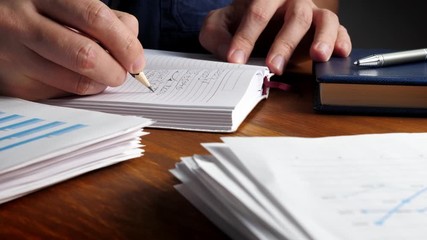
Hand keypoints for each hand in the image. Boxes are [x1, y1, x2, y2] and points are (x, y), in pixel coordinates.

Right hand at [0, 0, 143, 99]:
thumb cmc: (37, 12)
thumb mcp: (67, 2)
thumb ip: (104, 19)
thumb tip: (133, 48)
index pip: (95, 18)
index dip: (125, 43)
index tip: (137, 61)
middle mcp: (22, 23)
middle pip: (85, 56)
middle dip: (114, 71)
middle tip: (121, 73)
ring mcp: (13, 55)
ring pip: (74, 82)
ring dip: (99, 84)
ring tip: (100, 75)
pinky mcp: (12, 83)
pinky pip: (59, 95)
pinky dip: (77, 91)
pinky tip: (74, 78)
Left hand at [199, 0, 351, 74]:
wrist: (256, 25)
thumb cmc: (238, 23)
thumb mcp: (219, 26)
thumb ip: (216, 35)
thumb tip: (227, 54)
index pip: (257, 12)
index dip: (246, 36)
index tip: (236, 59)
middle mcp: (292, 2)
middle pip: (295, 16)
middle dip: (284, 43)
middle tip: (274, 66)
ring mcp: (311, 14)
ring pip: (325, 20)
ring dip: (323, 38)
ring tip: (319, 57)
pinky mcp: (324, 30)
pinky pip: (340, 31)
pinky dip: (342, 41)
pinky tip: (339, 54)